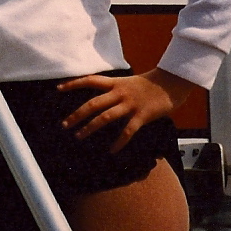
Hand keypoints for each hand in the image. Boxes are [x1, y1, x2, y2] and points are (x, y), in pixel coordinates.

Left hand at [58, 68, 194, 152]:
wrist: (172, 82)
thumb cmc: (149, 84)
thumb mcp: (128, 82)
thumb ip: (114, 89)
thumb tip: (99, 99)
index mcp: (115, 83)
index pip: (90, 80)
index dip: (73, 83)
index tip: (58, 88)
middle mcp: (120, 93)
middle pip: (93, 104)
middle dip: (77, 115)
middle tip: (64, 125)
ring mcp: (130, 105)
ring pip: (105, 117)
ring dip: (90, 128)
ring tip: (78, 136)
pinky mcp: (142, 116)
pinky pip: (128, 131)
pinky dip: (119, 142)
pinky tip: (111, 150)